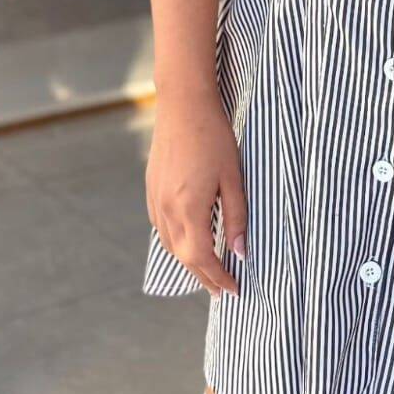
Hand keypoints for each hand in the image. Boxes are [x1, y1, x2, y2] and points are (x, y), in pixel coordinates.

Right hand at [145, 86, 247, 296]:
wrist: (183, 103)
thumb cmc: (213, 137)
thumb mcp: (233, 178)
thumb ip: (237, 218)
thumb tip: (241, 253)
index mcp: (188, 208)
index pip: (202, 258)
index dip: (218, 277)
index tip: (235, 289)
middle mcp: (167, 208)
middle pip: (183, 257)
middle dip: (204, 276)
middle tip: (222, 290)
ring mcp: (155, 198)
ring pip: (170, 244)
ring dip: (188, 261)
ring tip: (207, 271)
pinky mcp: (152, 187)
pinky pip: (161, 226)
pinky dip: (175, 241)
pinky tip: (187, 240)